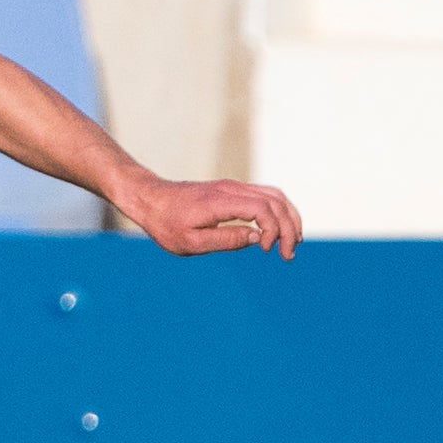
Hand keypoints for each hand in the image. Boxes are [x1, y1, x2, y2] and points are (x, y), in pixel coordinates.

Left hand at [119, 176, 302, 259]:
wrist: (150, 200)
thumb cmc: (166, 224)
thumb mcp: (190, 241)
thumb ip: (225, 240)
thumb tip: (257, 239)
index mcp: (220, 201)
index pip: (262, 208)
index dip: (273, 229)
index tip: (265, 250)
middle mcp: (231, 189)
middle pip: (275, 201)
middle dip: (288, 228)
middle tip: (289, 255)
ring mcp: (234, 187)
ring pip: (275, 196)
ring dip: (289, 218)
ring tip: (292, 243)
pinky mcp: (233, 190)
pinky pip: (265, 196)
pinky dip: (279, 212)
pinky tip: (280, 230)